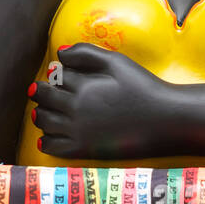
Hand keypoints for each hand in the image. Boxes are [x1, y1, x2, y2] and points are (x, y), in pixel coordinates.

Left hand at [30, 44, 169, 160]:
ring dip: (40, 114)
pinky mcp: (83, 150)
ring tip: (41, 112)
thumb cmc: (143, 87)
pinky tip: (46, 137)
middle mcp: (75, 108)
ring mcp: (78, 131)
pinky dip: (45, 141)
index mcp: (83, 85)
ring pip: (44, 121)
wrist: (164, 120)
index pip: (57, 76)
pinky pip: (53, 147)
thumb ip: (86, 53)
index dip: (55, 74)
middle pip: (45, 97)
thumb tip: (59, 53)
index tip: (57, 75)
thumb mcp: (117, 62)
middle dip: (41, 92)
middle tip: (40, 91)